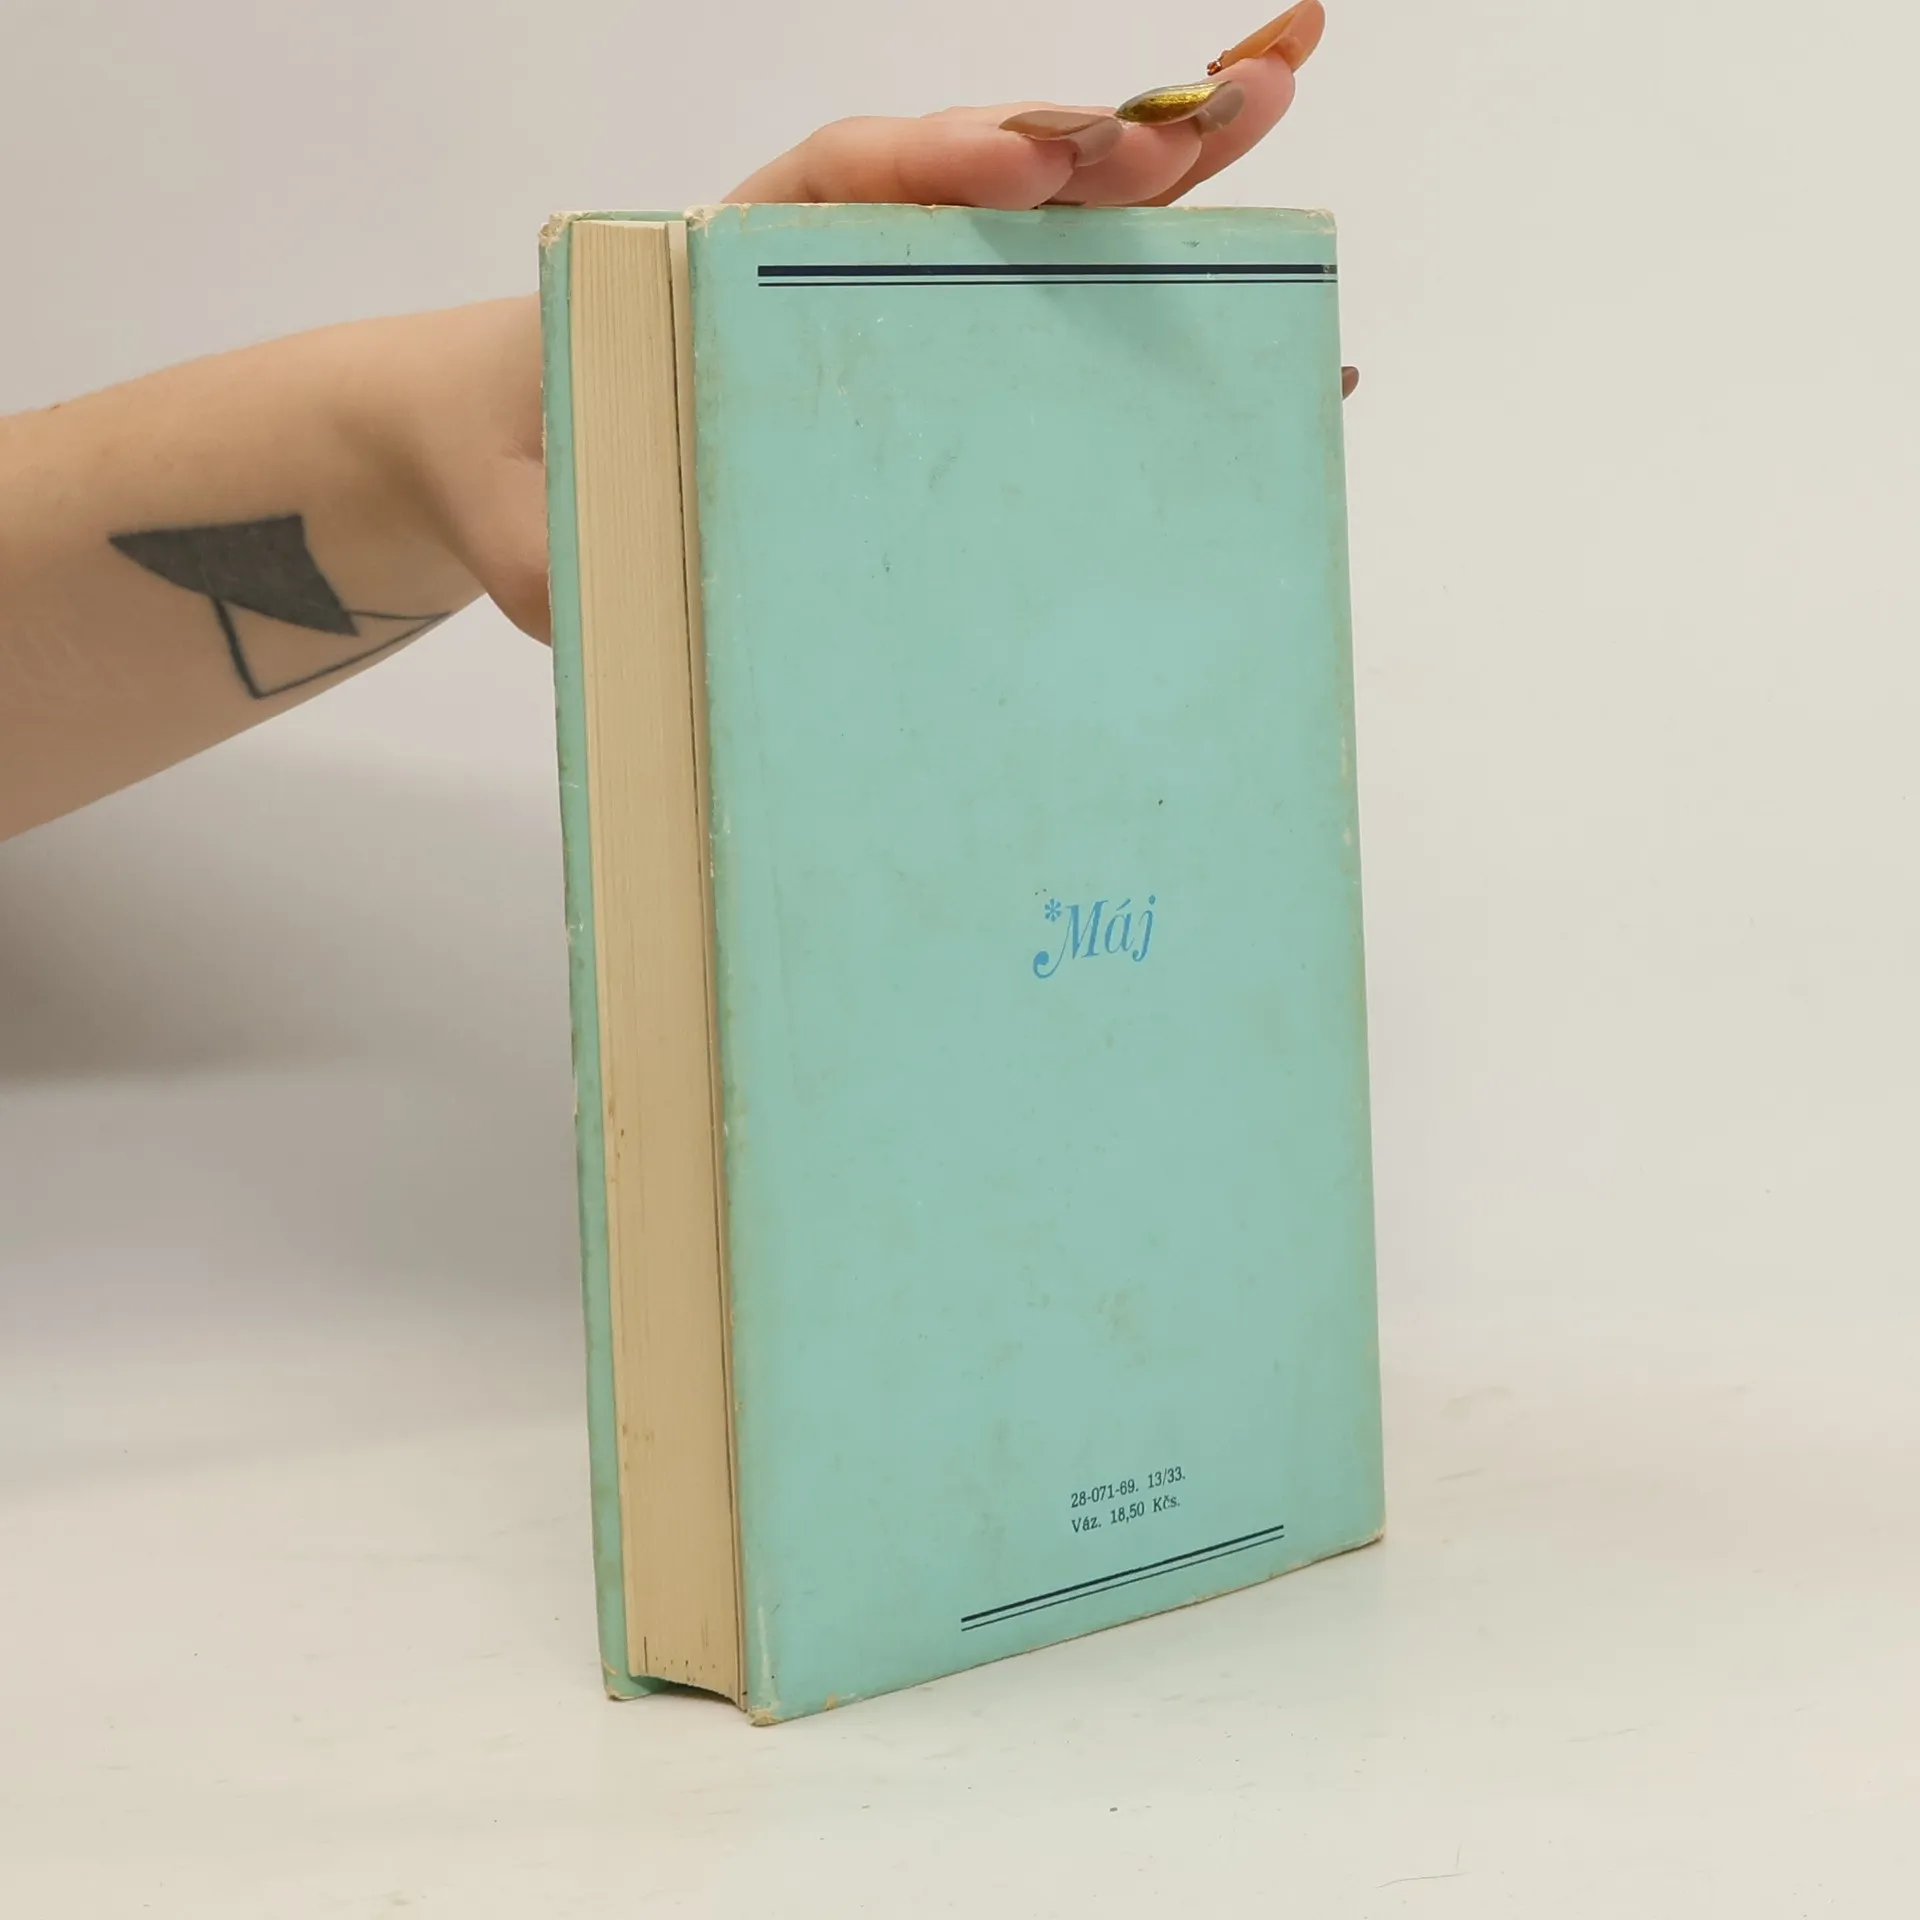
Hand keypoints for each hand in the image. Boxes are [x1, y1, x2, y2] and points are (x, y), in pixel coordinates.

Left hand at [449, 4, 1332, 640]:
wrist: (514, 457)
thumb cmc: (524, 474)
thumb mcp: (531, 532)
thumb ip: (563, 554)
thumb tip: (629, 588)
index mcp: (722, 266)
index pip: (834, 184)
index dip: (932, 164)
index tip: (1020, 171)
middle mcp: (822, 265)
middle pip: (972, 177)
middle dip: (1090, 141)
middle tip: (1208, 111)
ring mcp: (881, 306)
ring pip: (1030, 228)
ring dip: (1152, 167)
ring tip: (1268, 97)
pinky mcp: (925, 363)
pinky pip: (1042, 312)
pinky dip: (1144, 291)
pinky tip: (1253, 305)